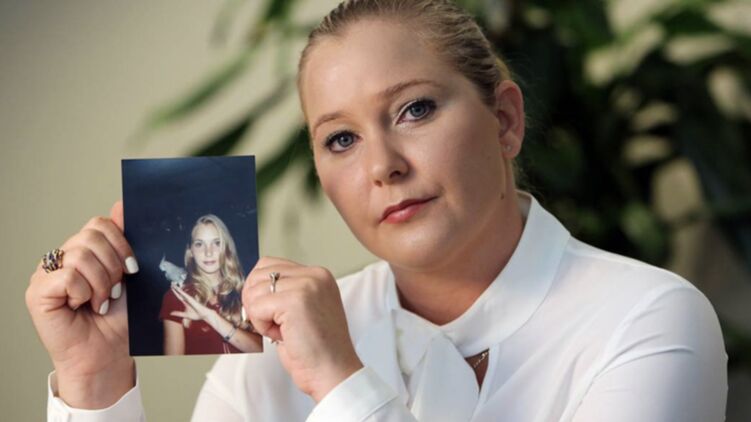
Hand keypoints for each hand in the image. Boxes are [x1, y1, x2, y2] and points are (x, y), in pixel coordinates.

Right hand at [25, 201, 137, 407]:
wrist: (108, 353)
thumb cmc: (118, 319)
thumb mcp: (129, 275)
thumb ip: (123, 241)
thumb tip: (122, 204)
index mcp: (83, 251)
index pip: (99, 224)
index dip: (121, 242)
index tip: (132, 268)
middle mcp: (62, 258)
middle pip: (91, 235)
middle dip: (113, 265)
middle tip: (115, 290)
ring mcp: (46, 274)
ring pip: (81, 255)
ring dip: (101, 282)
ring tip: (101, 301)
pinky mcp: (37, 292)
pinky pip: (68, 276)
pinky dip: (84, 292)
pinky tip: (83, 306)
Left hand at [170, 286, 217, 321]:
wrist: (203, 315)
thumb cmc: (196, 315)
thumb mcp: (185, 315)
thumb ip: (178, 314)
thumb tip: (170, 313)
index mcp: (186, 303)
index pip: (179, 296)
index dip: (175, 293)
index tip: (172, 289)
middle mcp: (187, 300)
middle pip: (180, 293)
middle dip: (175, 289)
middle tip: (171, 284)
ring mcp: (189, 299)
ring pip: (181, 293)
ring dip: (177, 289)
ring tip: (173, 285)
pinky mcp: (191, 299)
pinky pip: (185, 295)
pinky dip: (181, 292)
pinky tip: (178, 289)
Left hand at [243, 257, 362, 401]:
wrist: (333, 372)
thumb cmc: (316, 349)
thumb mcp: (303, 309)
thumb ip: (285, 292)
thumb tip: (251, 287)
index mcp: (318, 275)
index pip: (270, 265)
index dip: (259, 290)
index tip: (269, 312)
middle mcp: (315, 275)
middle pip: (258, 275)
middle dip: (256, 302)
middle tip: (275, 324)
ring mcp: (307, 285)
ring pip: (255, 291)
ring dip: (260, 317)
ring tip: (283, 331)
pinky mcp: (296, 300)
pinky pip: (257, 308)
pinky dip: (262, 326)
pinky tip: (282, 336)